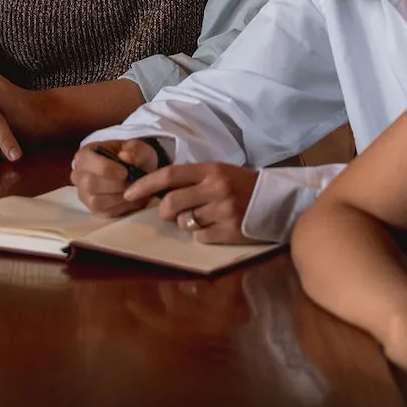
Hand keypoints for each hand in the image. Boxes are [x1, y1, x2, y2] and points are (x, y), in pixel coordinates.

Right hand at [70, 139, 161, 215]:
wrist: (137, 171)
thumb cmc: (132, 156)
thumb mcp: (137, 147)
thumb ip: (134, 149)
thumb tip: (126, 157)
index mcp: (84, 155)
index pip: (87, 162)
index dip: (106, 168)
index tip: (125, 172)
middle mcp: (79, 176)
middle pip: (90, 184)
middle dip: (115, 185)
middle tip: (133, 183)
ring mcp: (85, 195)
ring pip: (97, 201)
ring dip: (120, 197)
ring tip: (135, 190)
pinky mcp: (94, 210)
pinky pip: (106, 213)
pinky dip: (123, 207)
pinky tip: (134, 199)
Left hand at [130, 162, 262, 244]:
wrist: (278, 201)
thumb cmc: (242, 184)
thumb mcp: (218, 172)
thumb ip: (192, 179)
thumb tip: (158, 192)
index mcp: (211, 169)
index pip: (169, 175)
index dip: (145, 184)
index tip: (129, 193)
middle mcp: (216, 188)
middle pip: (172, 202)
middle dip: (164, 211)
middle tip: (169, 213)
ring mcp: (223, 211)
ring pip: (185, 222)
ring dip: (186, 223)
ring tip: (202, 217)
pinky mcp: (231, 231)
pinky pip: (201, 237)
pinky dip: (202, 234)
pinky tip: (216, 227)